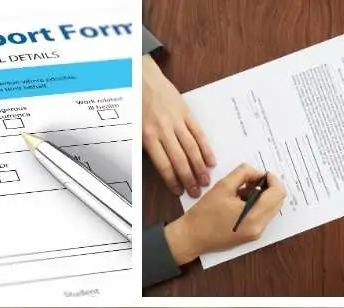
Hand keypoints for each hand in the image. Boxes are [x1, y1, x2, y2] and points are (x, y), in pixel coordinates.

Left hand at [143, 54, 215, 197]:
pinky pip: (198, 133)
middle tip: (196, 192)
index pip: (163, 165)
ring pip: (191, 148)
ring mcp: (177, 121)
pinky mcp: (186, 112)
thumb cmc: (136, 106)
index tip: (179, 192)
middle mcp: (164, 130)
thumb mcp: (133, 129)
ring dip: (199, 167)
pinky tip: (210, 161)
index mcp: (148, 137)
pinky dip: (205, 148)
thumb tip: (159, 168)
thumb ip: (146, 147)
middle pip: (179, 159)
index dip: (172, 180)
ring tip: (205, 181)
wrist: (142, 78)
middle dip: (188, 178)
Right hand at [164, 164, 286, 264]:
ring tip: (241, 194)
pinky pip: (262, 217)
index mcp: (253, 216)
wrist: (190, 238)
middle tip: (249, 183)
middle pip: (278, 201)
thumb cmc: (203, 215)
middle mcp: (258, 227)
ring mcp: (255, 234)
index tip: (259, 175)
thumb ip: (244, 173)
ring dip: (262, 197)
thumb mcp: (223, 186)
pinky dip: (256, 207)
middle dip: (267, 188)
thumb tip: (257, 173)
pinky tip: (239, 205)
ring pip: (271, 208)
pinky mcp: (250, 237)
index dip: (272, 179)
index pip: (278, 192)